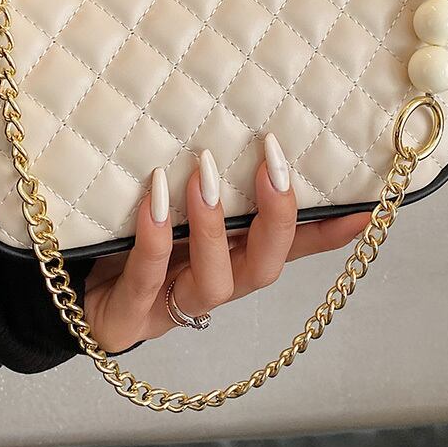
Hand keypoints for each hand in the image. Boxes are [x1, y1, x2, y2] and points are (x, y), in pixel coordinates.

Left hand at [83, 134, 370, 353]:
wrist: (80, 296)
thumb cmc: (137, 244)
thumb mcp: (177, 208)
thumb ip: (211, 185)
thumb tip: (235, 131)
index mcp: (233, 259)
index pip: (290, 247)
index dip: (329, 232)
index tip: (366, 206)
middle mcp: (215, 284)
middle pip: (265, 266)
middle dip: (276, 218)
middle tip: (275, 164)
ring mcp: (175, 305)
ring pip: (215, 279)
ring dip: (213, 225)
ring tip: (205, 172)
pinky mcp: (131, 315)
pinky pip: (148, 275)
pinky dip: (154, 236)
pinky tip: (155, 197)